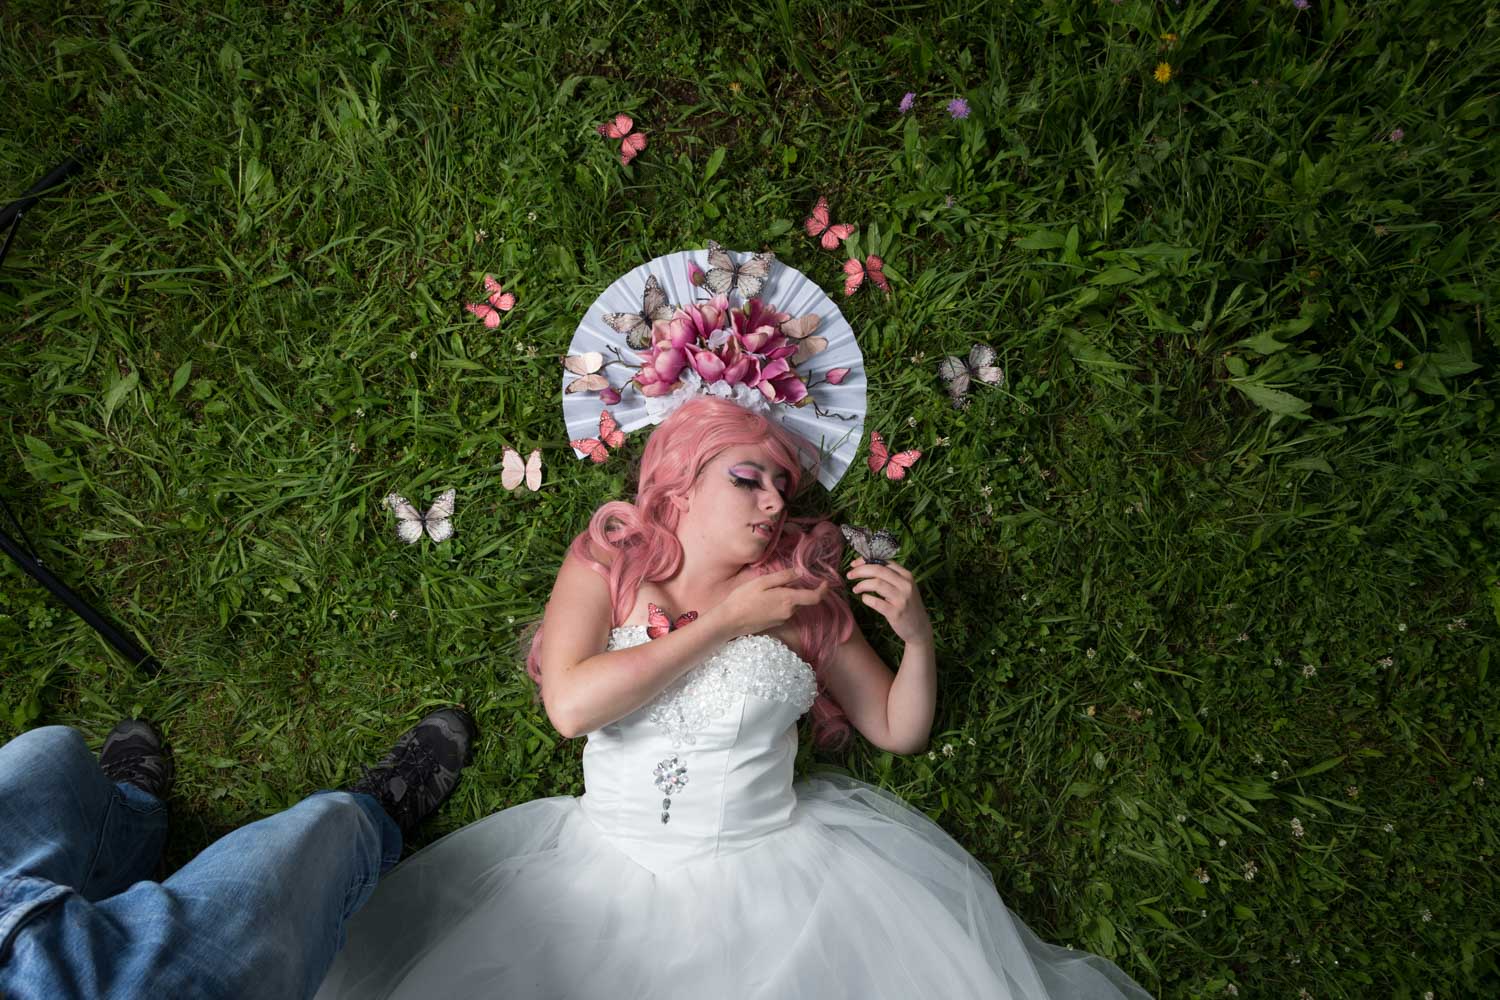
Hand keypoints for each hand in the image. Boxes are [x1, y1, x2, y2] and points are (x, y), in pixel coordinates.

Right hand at [709, 567, 829, 637]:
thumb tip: (800, 572)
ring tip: (767, 590)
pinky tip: (763, 600)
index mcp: (788, 600)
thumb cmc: (743, 598)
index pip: (814, 597)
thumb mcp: (762, 582)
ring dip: (786, 597)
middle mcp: (789, 612)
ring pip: (791, 605)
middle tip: (780, 580)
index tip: (826, 582)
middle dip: (797, 589)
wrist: (729, 621)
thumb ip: (783, 577)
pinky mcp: (774, 624)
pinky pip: (783, 611)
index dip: (823, 590)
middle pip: (801, 600)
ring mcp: (782, 619)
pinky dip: (779, 603)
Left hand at [846, 557, 932, 645]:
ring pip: (876, 584)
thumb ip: (890, 576)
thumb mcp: (904, 587)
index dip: (866, 561)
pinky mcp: (896, 612)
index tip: (854, 564)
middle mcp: (905, 584)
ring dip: (861, 585)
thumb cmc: (907, 605)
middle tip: (850, 575)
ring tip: (855, 589)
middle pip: (878, 570)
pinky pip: (876, 602)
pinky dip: (866, 599)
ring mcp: (902, 598)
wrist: (919, 628)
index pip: (884, 562)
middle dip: (860, 571)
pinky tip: (864, 599)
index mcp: (907, 575)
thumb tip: (866, 565)